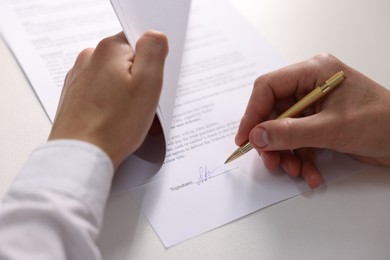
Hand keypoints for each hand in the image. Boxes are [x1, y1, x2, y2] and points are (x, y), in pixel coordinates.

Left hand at [49, 31, 167, 168]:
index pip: (139, 42)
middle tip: (144, 105)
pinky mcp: (76, 96)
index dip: (151, 63)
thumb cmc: (114, 125)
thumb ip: (154, 51)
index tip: (151, 83)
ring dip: (127, 95)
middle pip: (127, 62)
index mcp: (109, 50)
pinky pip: (103, 94)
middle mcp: (89, 59)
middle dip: (140, 82)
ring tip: (129, 118)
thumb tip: (154, 36)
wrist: (80, 155)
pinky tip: (116, 121)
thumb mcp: (148, 83)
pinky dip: (113, 104)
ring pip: (115, 80)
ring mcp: (80, 78)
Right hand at [235, 53, 389, 187]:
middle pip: (274, 112)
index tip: (245, 139)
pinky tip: (310, 173)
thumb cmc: (382, 123)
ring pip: (284, 129)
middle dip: (272, 141)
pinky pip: (299, 139)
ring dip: (287, 154)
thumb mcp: (331, 128)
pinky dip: (301, 158)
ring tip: (294, 171)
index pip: (268, 87)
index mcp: (314, 71)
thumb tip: (256, 137)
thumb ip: (290, 133)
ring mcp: (315, 105)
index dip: (252, 113)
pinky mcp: (320, 122)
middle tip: (271, 162)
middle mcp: (311, 85)